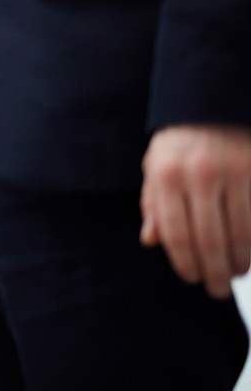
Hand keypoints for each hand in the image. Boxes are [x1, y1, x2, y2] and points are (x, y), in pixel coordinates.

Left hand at [140, 124, 250, 298]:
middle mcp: (198, 174)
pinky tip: (249, 254)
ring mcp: (233, 171)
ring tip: (236, 274)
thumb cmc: (180, 139)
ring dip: (239, 261)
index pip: (174, 232)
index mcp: (165, 175)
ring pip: (240, 233)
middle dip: (213, 271)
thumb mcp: (155, 166)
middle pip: (208, 239)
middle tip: (217, 290)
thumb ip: (152, 204)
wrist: (213, 100)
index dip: (183, 262)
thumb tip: (150, 241)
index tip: (190, 278)